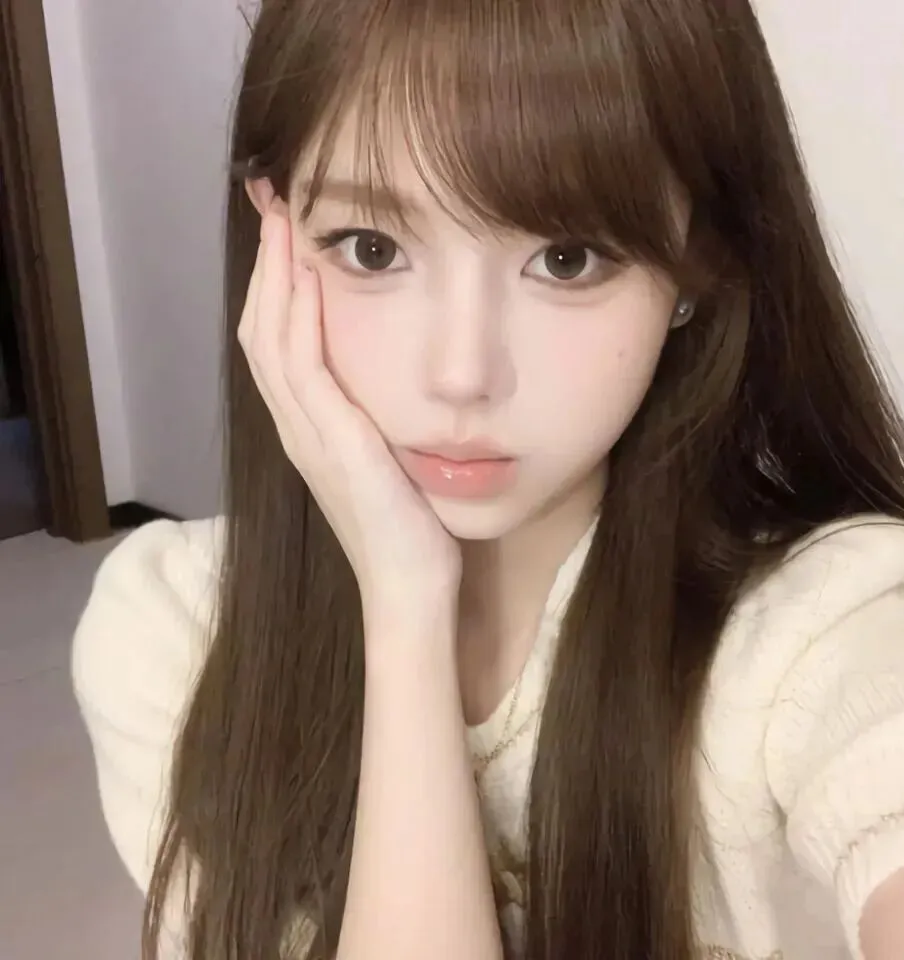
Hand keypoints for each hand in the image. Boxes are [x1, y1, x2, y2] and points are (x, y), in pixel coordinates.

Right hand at [238, 198, 461, 622]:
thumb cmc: (410, 528)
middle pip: (262, 329)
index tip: (289, 230)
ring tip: (283, 220)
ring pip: (272, 340)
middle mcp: (297, 426)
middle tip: (274, 203)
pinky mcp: (332, 444)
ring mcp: (307, 435)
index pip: (278, 341)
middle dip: (268, 265)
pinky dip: (297, 317)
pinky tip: (308, 275)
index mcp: (310, 427)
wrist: (410, 588)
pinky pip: (304, 368)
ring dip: (275, 277)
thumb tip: (396, 376)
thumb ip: (378, 420)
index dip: (277, 284)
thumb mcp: (390, 461)